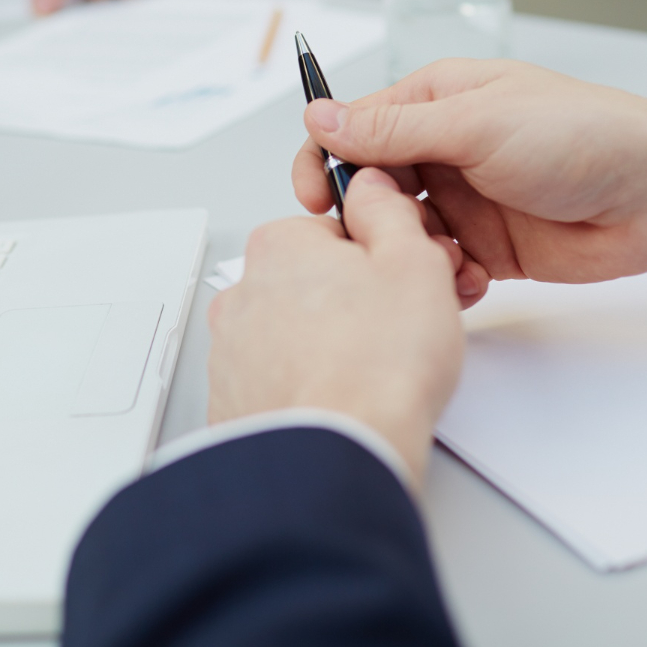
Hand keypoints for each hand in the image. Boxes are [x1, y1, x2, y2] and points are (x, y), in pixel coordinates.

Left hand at [208, 169, 466, 489]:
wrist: (336, 457)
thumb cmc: (376, 368)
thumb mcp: (414, 262)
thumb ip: (390, 211)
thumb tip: (374, 189)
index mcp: (280, 245)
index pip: (336, 233)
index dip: (383, 260)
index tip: (405, 285)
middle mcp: (243, 293)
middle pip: (313, 283)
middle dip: (354, 304)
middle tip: (396, 335)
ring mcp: (232, 352)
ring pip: (294, 335)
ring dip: (329, 348)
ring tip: (369, 378)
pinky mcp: (233, 403)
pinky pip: (278, 383)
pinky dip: (307, 391)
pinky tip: (339, 405)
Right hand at [292, 60, 646, 302]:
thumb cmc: (582, 137)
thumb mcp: (476, 124)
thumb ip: (394, 130)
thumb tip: (320, 117)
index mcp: (437, 103)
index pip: (353, 128)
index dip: (325, 161)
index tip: (317, 197)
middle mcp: (444, 149)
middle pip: (370, 187)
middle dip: (367, 218)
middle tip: (380, 240)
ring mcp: (465, 200)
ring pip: (401, 233)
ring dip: (409, 252)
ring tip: (442, 260)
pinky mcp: (487, 247)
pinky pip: (440, 268)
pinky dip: (443, 280)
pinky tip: (471, 281)